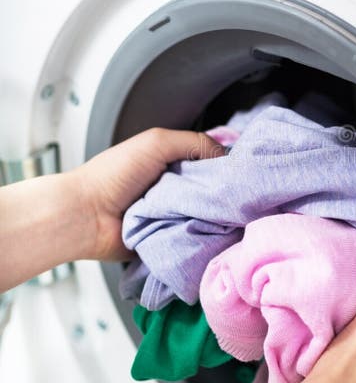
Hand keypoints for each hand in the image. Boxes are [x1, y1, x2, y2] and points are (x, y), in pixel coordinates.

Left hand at [71, 128, 222, 262]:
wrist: (86, 215)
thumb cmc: (114, 174)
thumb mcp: (157, 142)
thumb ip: (195, 142)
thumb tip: (227, 157)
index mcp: (172, 163)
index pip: (211, 163)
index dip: (227, 167)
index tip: (242, 173)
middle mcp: (176, 189)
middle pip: (213, 191)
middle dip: (222, 194)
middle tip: (235, 198)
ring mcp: (173, 216)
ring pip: (208, 216)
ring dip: (212, 216)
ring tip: (221, 216)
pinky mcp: (169, 240)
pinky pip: (194, 239)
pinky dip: (200, 236)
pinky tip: (207, 233)